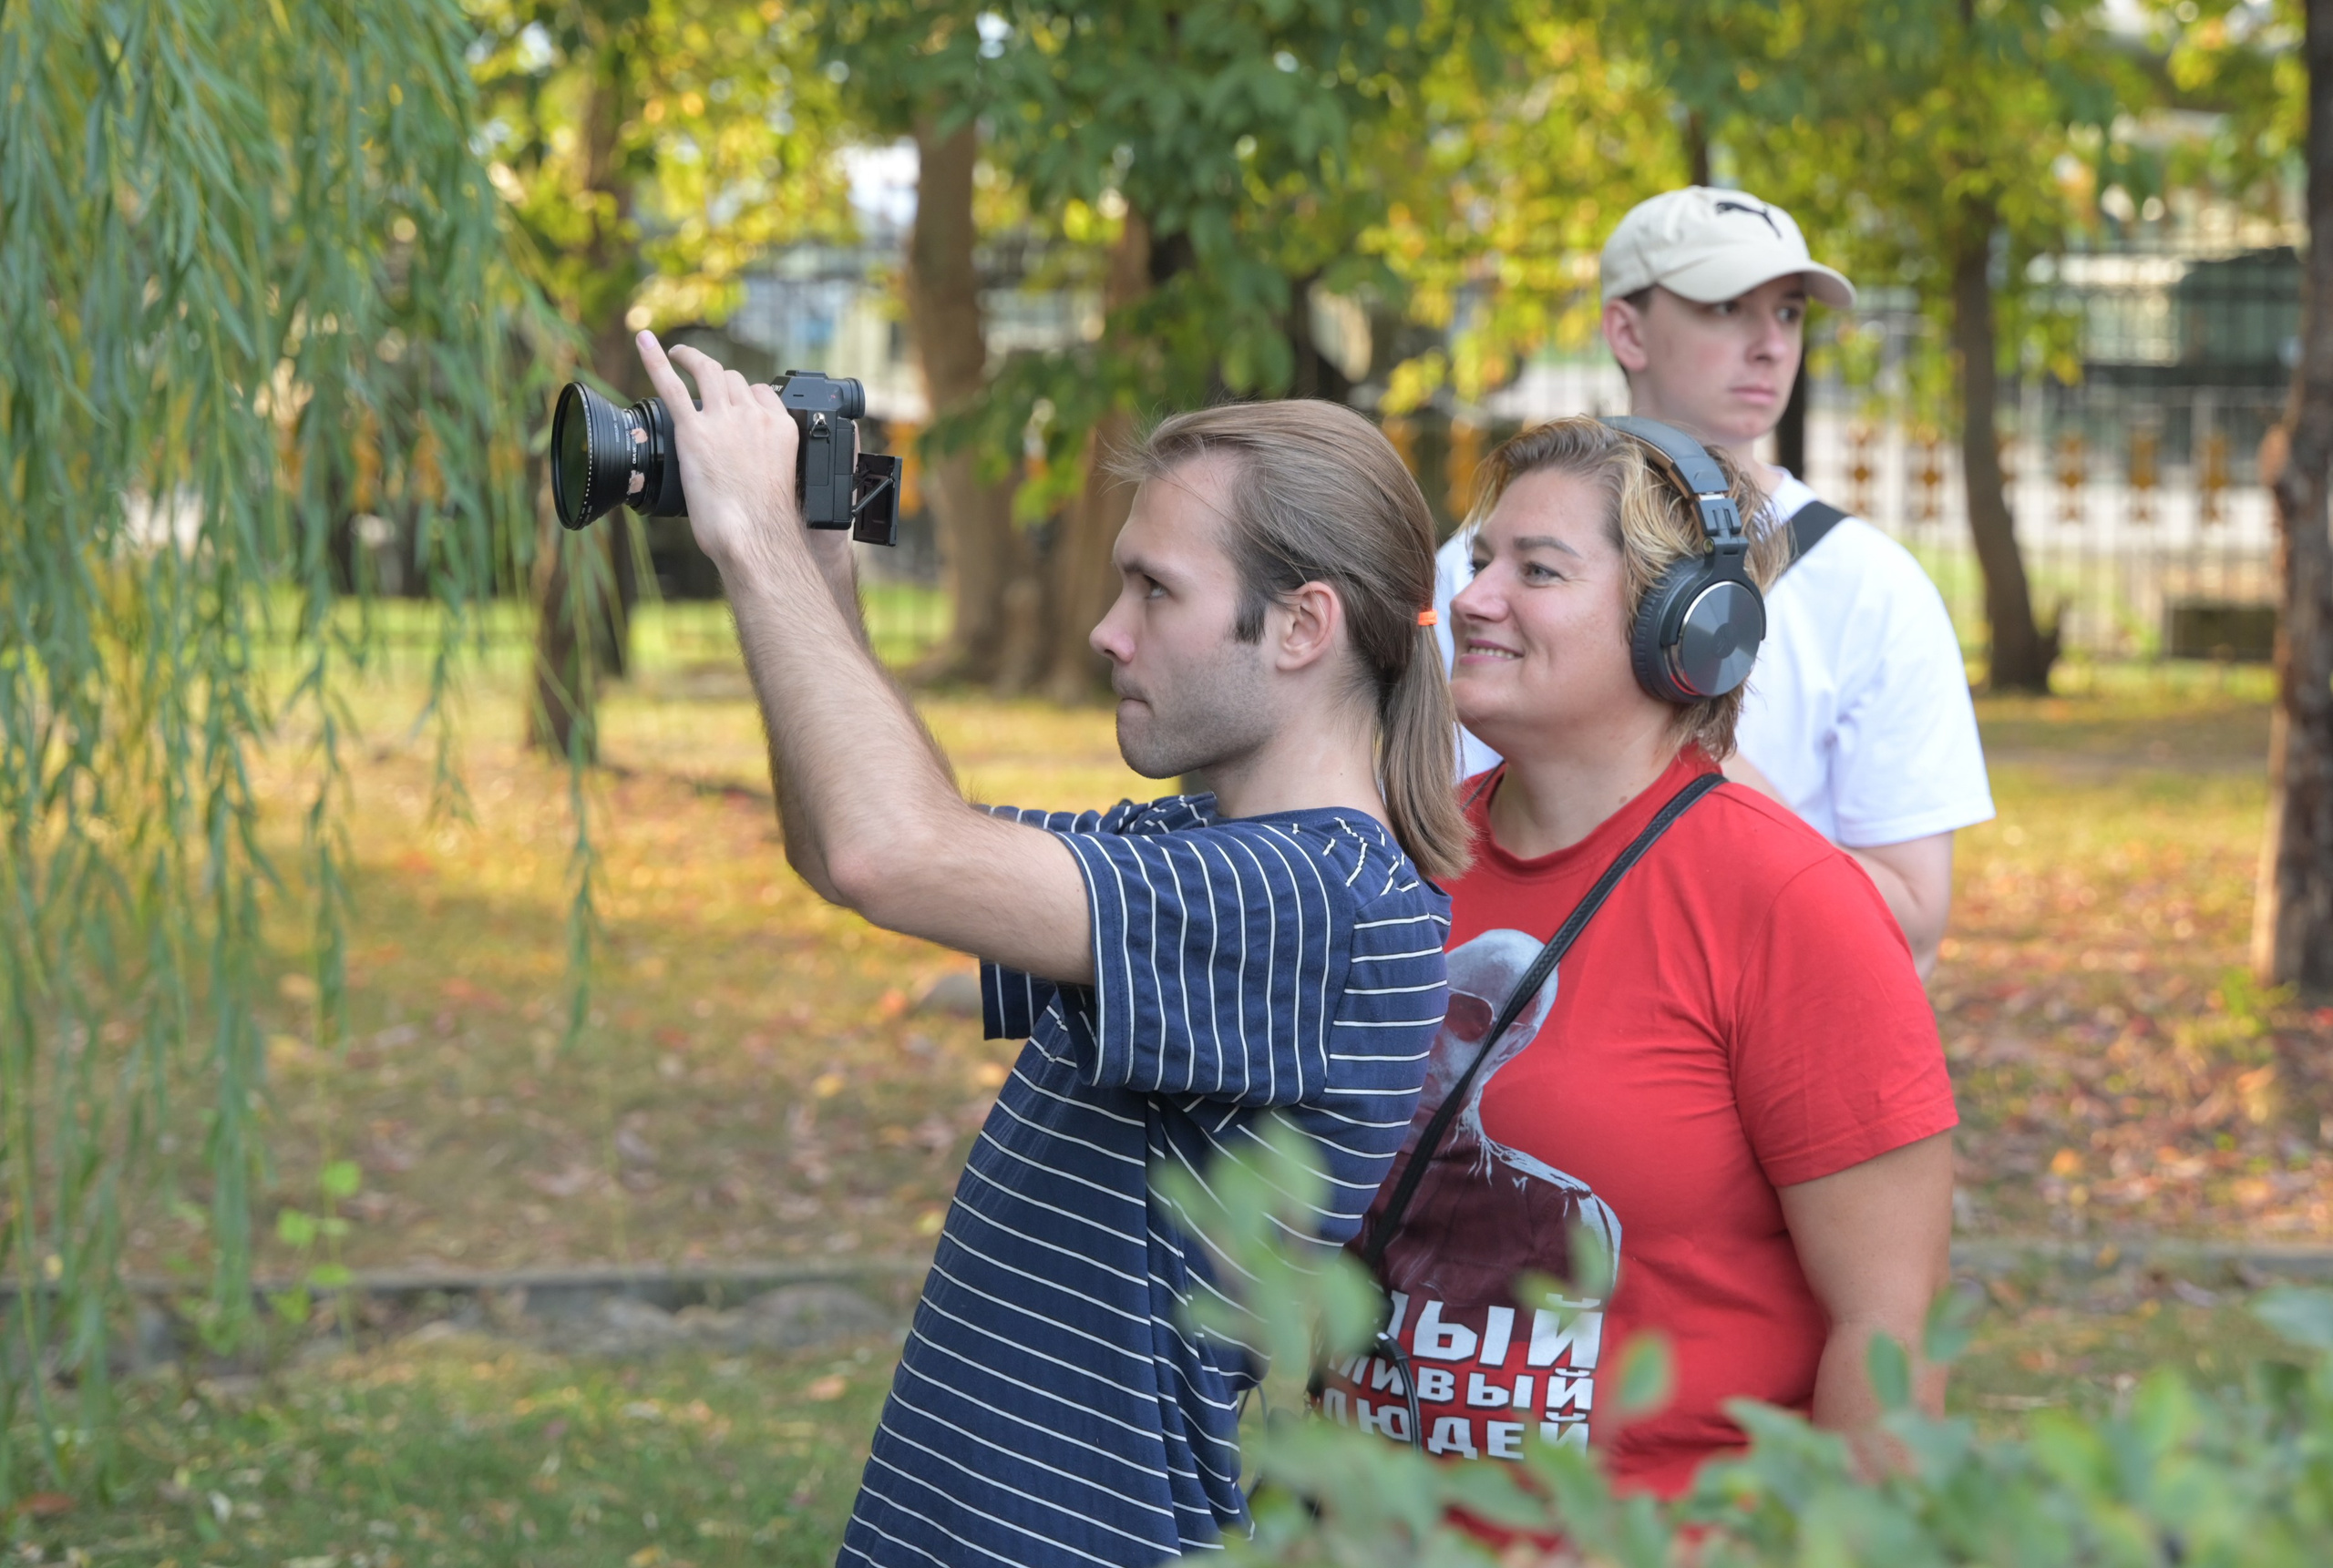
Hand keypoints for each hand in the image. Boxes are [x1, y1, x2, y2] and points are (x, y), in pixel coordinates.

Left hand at [634, 331, 803, 580]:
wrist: (756, 536)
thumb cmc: (768, 524)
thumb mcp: (785, 484)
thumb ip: (772, 464)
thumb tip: (760, 474)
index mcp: (780, 427)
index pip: (762, 393)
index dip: (746, 394)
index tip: (737, 400)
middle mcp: (753, 416)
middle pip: (734, 379)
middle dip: (719, 378)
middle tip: (703, 380)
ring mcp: (723, 420)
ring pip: (708, 372)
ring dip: (693, 358)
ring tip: (680, 354)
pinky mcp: (693, 430)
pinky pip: (671, 386)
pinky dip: (656, 360)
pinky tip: (643, 342)